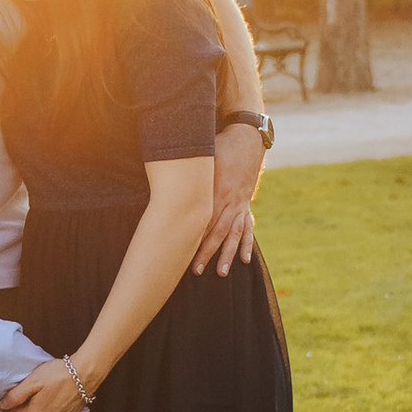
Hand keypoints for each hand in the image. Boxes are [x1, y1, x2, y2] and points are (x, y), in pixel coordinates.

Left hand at [0, 358, 88, 411]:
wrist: (84, 375)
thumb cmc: (59, 374)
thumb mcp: (33, 381)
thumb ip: (15, 395)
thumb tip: (1, 405)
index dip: (14, 401)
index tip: (20, 392)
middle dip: (27, 406)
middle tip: (36, 391)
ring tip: (46, 396)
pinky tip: (53, 404)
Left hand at [194, 120, 262, 275]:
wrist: (246, 139)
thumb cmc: (220, 146)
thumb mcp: (202, 156)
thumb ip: (187, 170)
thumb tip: (164, 173)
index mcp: (217, 190)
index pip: (203, 219)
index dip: (194, 237)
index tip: (183, 253)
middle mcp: (230, 201)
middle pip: (217, 232)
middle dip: (207, 252)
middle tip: (196, 270)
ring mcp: (240, 204)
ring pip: (234, 234)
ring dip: (227, 254)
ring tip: (222, 273)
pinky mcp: (246, 204)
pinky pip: (247, 227)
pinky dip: (246, 243)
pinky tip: (245, 260)